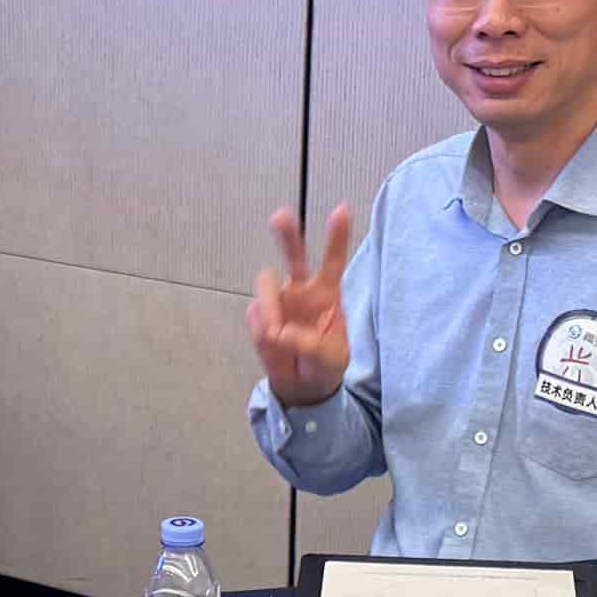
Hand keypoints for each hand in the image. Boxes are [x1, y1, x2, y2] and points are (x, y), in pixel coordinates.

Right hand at [247, 206, 355, 405]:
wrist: (303, 386)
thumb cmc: (324, 365)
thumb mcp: (331, 358)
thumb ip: (311, 344)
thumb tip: (281, 332)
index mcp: (327, 293)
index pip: (333, 260)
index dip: (337, 237)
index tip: (341, 210)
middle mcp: (301, 290)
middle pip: (294, 255)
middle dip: (288, 235)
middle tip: (281, 216)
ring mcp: (278, 301)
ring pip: (266, 284)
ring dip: (271, 308)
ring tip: (279, 336)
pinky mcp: (259, 316)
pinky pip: (255, 316)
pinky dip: (262, 332)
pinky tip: (273, 346)